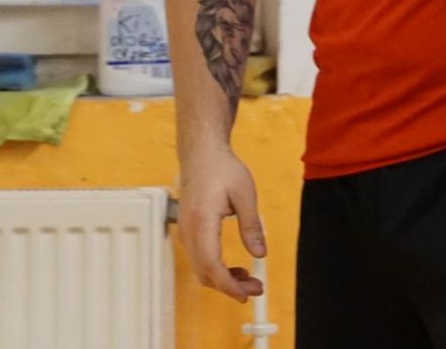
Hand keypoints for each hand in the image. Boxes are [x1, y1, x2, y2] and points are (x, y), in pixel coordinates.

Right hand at [177, 147, 266, 301]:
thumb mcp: (245, 193)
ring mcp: (185, 231)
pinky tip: (234, 268)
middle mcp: (189, 230)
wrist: (201, 153)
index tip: (245, 292)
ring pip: (200, 268)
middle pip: (204, 272)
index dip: (227, 283)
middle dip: (229, 287)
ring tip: (248, 280)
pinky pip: (199, 259)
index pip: (210, 262)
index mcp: (202, 220)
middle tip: (255, 289)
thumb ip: (252, 225)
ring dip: (222, 280)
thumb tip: (259, 253)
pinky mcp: (188, 231)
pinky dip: (215, 269)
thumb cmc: (222, 169)